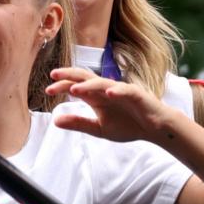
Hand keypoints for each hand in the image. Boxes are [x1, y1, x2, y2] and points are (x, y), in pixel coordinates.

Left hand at [45, 67, 169, 142]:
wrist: (155, 129)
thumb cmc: (127, 125)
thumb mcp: (99, 128)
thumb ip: (79, 123)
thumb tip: (55, 121)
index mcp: (95, 97)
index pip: (75, 86)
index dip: (62, 86)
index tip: (47, 90)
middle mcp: (105, 90)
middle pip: (85, 78)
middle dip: (69, 75)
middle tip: (53, 75)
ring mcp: (120, 90)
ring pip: (102, 83)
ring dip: (88, 85)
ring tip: (74, 89)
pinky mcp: (136, 94)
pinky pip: (125, 90)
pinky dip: (117, 91)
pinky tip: (108, 93)